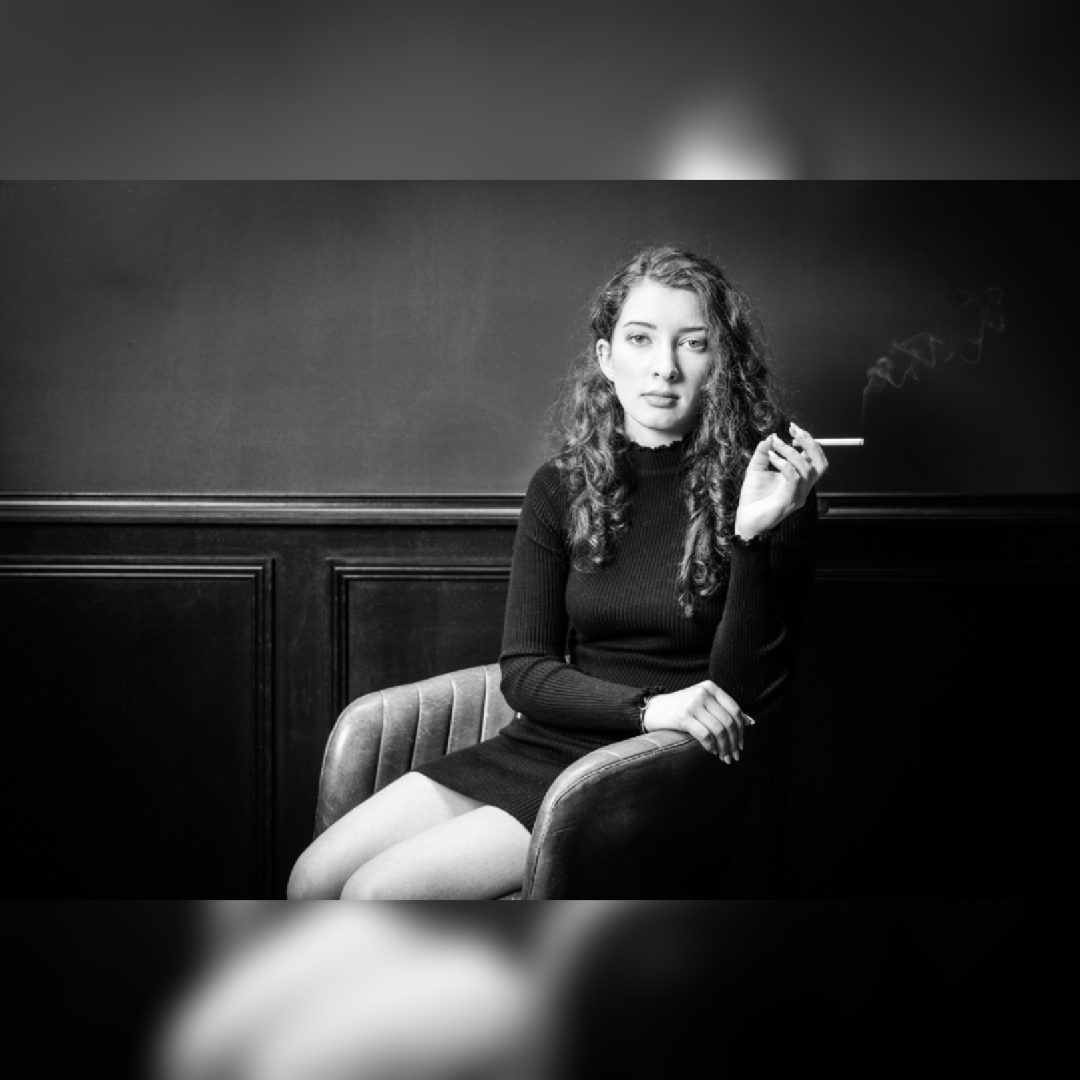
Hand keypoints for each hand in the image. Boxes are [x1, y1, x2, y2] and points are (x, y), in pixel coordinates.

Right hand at [641, 680, 752, 762]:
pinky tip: (711, 752)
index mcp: (711, 687)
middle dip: (734, 742)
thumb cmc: (681, 708)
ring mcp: (693, 703)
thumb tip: (750, 722)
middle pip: (728, 721)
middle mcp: (703, 693)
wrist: (654, 709)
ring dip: (724, 747)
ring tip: (724, 758)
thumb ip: (724, 710)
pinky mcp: (683, 716)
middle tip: (734, 756)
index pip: (735, 710)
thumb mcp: (704, 704)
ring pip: (719, 730)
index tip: (741, 745)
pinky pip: (705, 735)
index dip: (741, 730)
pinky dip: (711, 746)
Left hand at [734, 422, 828, 539]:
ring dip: (791, 452)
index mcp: (799, 479)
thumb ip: (763, 453)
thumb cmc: (753, 497)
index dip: (808, 441)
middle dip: (809, 443)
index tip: (793, 429)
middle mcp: (803, 487)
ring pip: (806, 469)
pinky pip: (793, 478)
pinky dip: (783, 464)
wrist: (746, 520)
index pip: (814, 458)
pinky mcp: (789, 500)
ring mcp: (798, 494)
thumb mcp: (756, 469)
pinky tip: (771, 457)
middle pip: (820, 463)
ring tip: (776, 444)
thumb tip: (770, 436)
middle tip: (794, 431)